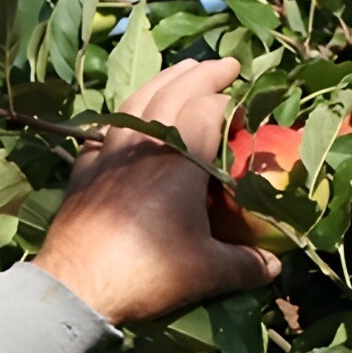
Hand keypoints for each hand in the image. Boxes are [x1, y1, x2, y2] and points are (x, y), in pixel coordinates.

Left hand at [31, 58, 278, 324]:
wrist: (76, 287)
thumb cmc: (146, 273)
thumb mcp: (206, 272)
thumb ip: (245, 265)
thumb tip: (274, 266)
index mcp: (180, 161)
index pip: (208, 108)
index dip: (228, 101)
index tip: (243, 105)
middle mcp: (144, 147)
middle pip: (173, 92)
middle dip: (201, 73)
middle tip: (224, 65)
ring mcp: (108, 155)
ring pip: (135, 102)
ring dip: (161, 81)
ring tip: (179, 72)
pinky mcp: (82, 172)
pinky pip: (103, 131)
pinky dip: (120, 117)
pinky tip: (124, 119)